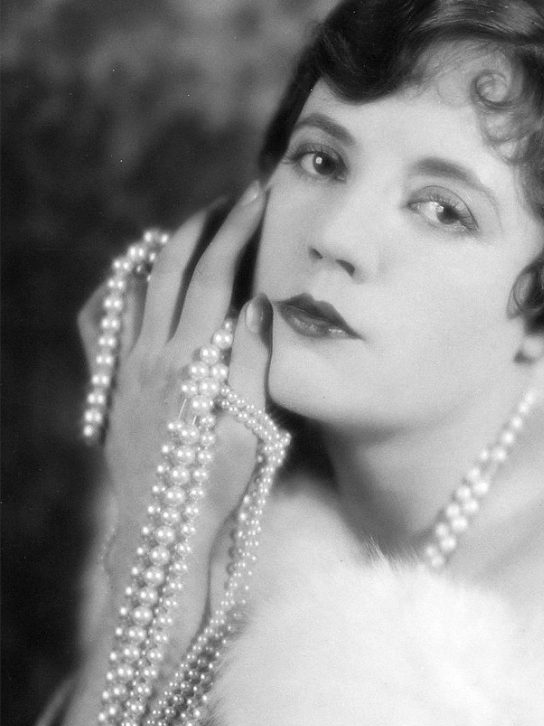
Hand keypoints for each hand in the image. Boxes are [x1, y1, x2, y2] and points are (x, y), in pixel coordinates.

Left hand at [78, 181, 273, 544]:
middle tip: (233, 198)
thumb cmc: (217, 485)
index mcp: (192, 364)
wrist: (164, 527)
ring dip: (165, 247)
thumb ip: (254, 363)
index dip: (237, 232)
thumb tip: (260, 303)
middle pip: (171, 269)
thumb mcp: (250, 430)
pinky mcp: (112, 385)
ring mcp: (126, 369)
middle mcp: (152, 357)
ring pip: (135, 286)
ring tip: (194, 226)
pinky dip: (116, 289)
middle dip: (203, 223)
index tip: (259, 197)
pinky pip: (101, 323)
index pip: (214, 278)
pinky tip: (132, 279)